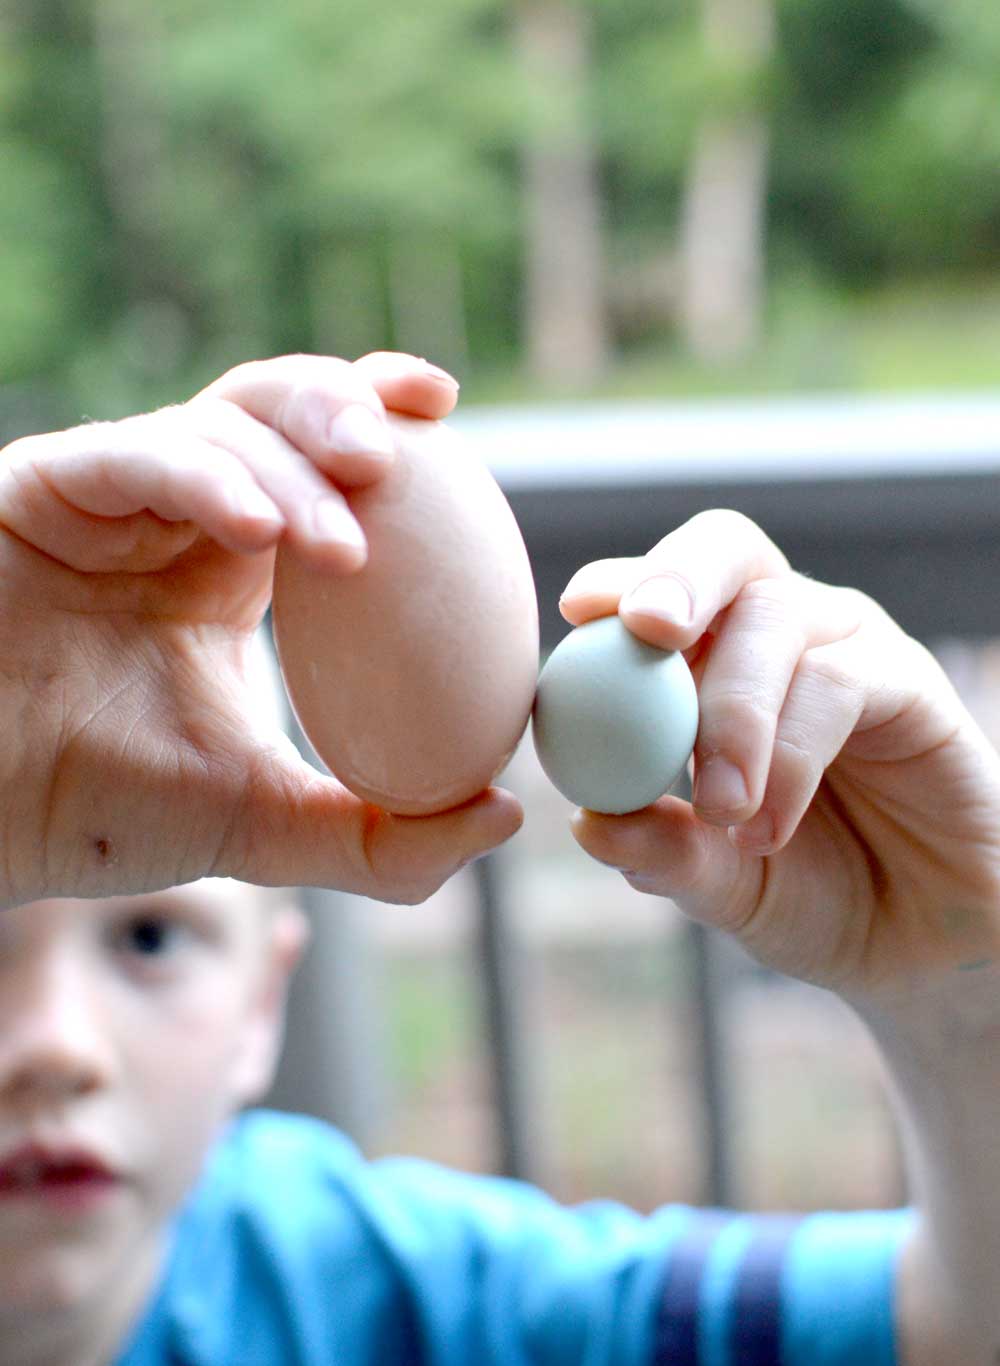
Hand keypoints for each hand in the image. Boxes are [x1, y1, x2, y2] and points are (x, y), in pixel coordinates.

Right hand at [0, 353, 520, 906]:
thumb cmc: (104, 811)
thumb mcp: (265, 825)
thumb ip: (378, 833)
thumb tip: (504, 813)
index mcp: (234, 564)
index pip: (318, 459)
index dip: (383, 415)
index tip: (446, 411)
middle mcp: (178, 513)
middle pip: (274, 406)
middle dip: (342, 411)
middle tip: (397, 460)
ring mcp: (110, 496)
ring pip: (214, 421)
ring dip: (291, 466)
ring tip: (341, 548)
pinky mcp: (41, 491)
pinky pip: (134, 455)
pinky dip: (207, 480)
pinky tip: (261, 531)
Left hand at [562, 509, 999, 1008]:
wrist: (919, 947)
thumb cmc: (810, 896)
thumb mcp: (721, 887)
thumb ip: (663, 853)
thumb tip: (586, 821)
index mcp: (716, 660)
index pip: (660, 591)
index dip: (619, 584)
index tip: (577, 612)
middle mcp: (783, 635)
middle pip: (726, 550)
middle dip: (676, 577)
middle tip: (645, 630)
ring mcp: (851, 650)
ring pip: (780, 618)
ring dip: (734, 710)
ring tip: (723, 810)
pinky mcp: (914, 684)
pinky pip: (842, 682)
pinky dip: (793, 752)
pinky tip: (769, 826)